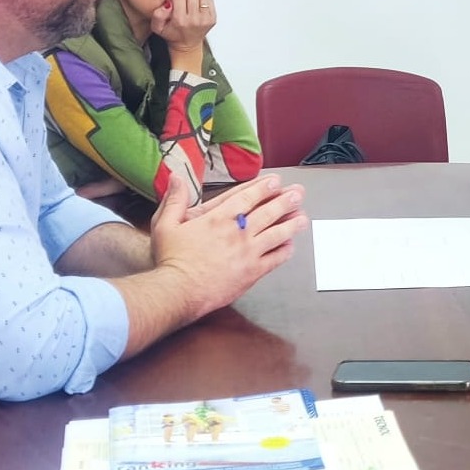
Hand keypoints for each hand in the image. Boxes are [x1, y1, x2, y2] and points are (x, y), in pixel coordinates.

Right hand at [149, 173, 307, 317]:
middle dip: (285, 201)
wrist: (179, 291)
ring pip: (277, 234)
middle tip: (298, 194)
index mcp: (219, 218)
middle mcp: (238, 232)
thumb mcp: (165, 225)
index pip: (247, 197)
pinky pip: (275, 259)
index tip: (276, 182)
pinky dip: (285, 251)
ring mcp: (248, 252)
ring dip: (292, 224)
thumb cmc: (171, 260)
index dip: (264, 188)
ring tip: (303, 218)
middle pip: (268, 212)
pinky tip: (291, 245)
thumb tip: (176, 178)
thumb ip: (174, 200)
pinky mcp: (252, 272)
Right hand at [150, 0, 215, 56]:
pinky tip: (197, 6)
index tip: (173, 1)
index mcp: (180, 21)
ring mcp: (205, 19)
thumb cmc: (173, 34)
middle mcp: (194, 20)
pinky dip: (203, 0)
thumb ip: (158, 14)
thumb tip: (169, 4)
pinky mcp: (213, 18)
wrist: (187, 45)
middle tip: (182, 1)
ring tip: (190, 3)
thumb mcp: (157, 27)